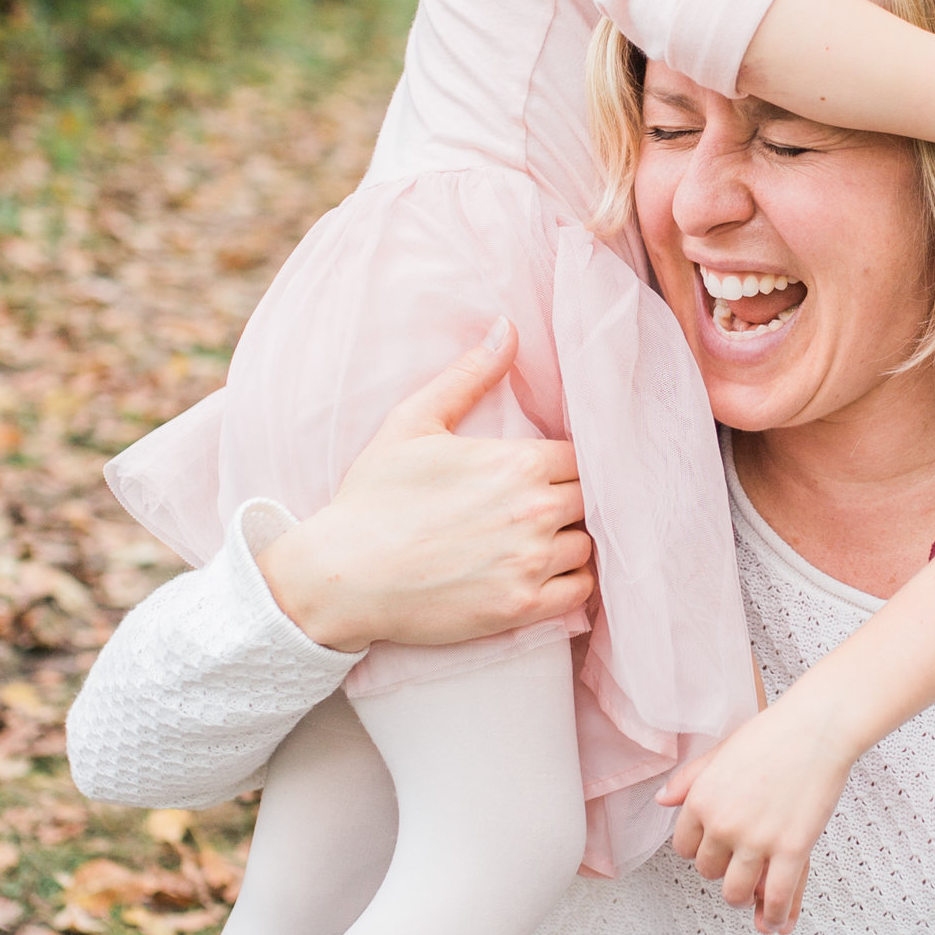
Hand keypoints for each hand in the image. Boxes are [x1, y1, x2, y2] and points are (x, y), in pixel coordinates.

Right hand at [257, 323, 591, 654]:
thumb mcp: (413, 423)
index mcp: (517, 463)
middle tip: (542, 504)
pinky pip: (580, 590)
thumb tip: (508, 327)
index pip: (582, 455)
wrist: (343, 575)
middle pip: (591, 498)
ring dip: (571, 537)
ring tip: (540, 537)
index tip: (546, 470)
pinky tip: (545, 571)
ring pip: (588, 543)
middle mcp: (535, 510)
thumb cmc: (374, 497)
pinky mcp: (522, 607)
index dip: (564, 461)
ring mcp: (531, 562)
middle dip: (572, 498)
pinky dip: (572, 580)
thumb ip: (468, 376)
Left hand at [661, 691, 855, 929]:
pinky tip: (775, 922)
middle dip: (723, 871)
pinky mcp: (791, 849)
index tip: (717, 850)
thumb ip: (690, 780)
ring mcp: (756, 839)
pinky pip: (775, 897)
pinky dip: (774, 915)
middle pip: (708, 872)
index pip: (684, 847)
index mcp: (701, 800)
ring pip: (735, 892)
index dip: (701, 851)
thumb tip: (662, 801)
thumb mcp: (720, 752)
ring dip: (743, 898)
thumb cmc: (774, 734)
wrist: (818, 727)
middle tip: (740, 867)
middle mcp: (722, 823)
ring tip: (752, 896)